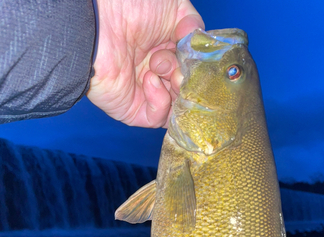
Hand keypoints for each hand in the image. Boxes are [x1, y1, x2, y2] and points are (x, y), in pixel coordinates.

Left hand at [87, 0, 203, 127]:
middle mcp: (157, 74)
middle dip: (188, 80)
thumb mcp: (175, 7)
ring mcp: (145, 94)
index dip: (199, 70)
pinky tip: (150, 79)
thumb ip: (194, 28)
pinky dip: (160, 100)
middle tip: (179, 68)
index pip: (193, 73)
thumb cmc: (131, 7)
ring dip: (176, 89)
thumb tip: (201, 51)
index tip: (198, 61)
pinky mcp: (132, 110)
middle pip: (187, 92)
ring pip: (176, 108)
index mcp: (167, 51)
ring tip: (164, 70)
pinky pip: (156, 117)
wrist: (99, 21)